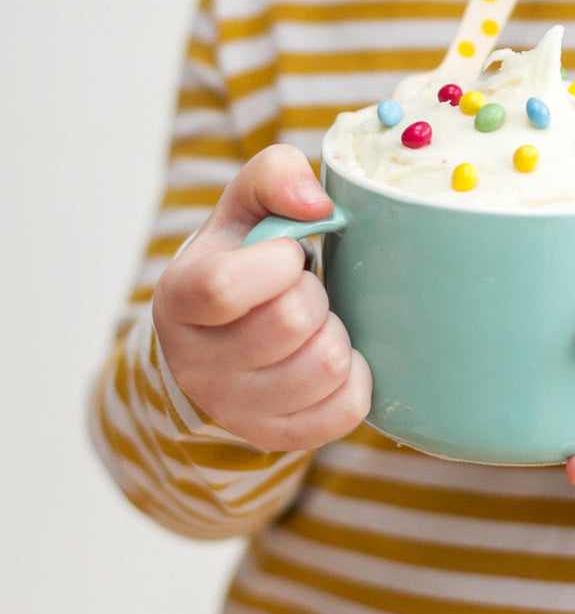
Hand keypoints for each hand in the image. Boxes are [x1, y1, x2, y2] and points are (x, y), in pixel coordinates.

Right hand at [152, 145, 371, 451]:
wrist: (218, 343)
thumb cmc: (241, 263)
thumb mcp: (244, 209)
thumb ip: (274, 176)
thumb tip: (319, 206)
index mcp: (179, 298)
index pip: (225, 286)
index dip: (278, 261)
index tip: (290, 253)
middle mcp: (197, 364)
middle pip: (293, 322)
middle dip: (316, 293)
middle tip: (303, 290)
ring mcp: (236, 409)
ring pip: (326, 367)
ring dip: (336, 333)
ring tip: (315, 324)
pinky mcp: (277, 438)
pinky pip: (348, 409)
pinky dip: (356, 376)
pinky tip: (328, 355)